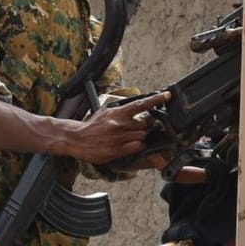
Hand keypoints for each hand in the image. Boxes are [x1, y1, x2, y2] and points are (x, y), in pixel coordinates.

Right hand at [56, 91, 170, 164]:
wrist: (77, 139)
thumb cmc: (93, 126)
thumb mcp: (105, 111)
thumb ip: (120, 108)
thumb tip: (135, 104)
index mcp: (117, 112)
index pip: (141, 104)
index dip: (156, 100)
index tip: (167, 95)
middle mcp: (119, 124)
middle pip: (145, 124)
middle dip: (145, 127)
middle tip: (137, 128)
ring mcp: (119, 138)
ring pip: (142, 136)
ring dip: (140, 137)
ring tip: (128, 138)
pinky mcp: (117, 150)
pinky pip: (137, 147)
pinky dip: (137, 146)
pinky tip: (128, 145)